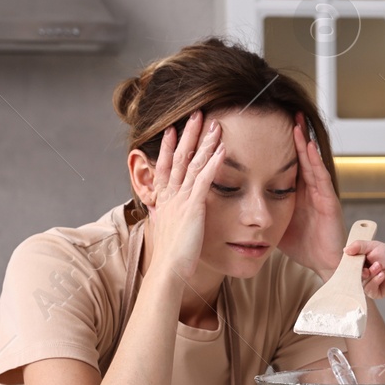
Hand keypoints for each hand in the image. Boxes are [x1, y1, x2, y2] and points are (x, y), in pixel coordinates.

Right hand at [143, 112, 223, 283]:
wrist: (168, 271)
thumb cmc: (171, 257)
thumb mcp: (168, 231)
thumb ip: (169, 217)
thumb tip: (166, 213)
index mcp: (163, 201)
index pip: (165, 167)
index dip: (168, 147)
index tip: (172, 129)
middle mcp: (170, 196)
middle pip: (178, 158)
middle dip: (187, 134)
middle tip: (195, 114)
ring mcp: (181, 200)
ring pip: (192, 164)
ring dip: (203, 142)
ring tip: (213, 123)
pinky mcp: (193, 208)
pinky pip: (204, 180)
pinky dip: (213, 163)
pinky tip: (221, 149)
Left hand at [276, 115, 346, 278]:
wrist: (323, 263)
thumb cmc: (303, 245)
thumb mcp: (275, 224)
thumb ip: (261, 211)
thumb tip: (235, 205)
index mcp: (296, 192)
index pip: (287, 163)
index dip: (280, 146)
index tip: (268, 128)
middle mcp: (309, 188)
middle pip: (300, 157)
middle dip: (294, 136)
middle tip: (286, 113)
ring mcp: (320, 192)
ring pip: (310, 162)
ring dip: (304, 142)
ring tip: (297, 123)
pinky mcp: (329, 200)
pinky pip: (320, 176)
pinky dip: (314, 160)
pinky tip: (308, 146)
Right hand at [352, 240, 384, 298]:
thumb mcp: (373, 246)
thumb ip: (358, 246)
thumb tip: (345, 250)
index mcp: (359, 264)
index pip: (347, 266)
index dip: (349, 264)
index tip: (353, 260)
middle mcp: (361, 275)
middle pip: (352, 276)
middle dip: (361, 270)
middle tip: (368, 266)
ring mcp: (367, 284)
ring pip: (361, 282)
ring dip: (371, 274)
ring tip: (380, 267)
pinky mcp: (374, 292)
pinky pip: (369, 289)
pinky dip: (375, 281)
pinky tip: (382, 276)